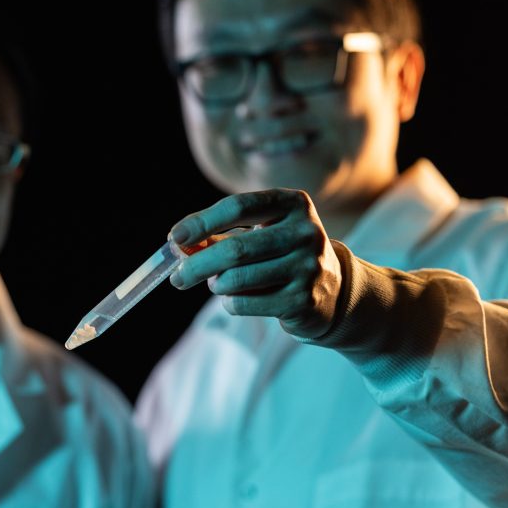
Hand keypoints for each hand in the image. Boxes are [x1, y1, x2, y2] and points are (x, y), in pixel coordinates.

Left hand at [169, 189, 342, 338]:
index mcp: (294, 204)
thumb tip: (179, 243)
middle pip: (235, 248)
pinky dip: (230, 302)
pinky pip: (245, 303)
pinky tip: (236, 298)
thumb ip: (222, 234)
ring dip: (215, 285)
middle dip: (197, 265)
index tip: (175, 237)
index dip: (202, 222)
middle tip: (177, 277)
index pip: (239, 207)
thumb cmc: (283, 254)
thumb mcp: (262, 232)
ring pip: (237, 279)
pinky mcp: (303, 300)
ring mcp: (308, 267)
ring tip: (217, 284)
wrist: (333, 290)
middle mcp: (306, 232)